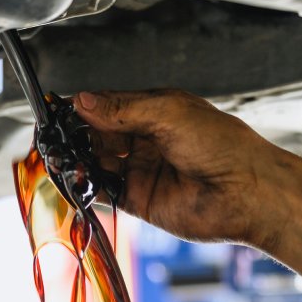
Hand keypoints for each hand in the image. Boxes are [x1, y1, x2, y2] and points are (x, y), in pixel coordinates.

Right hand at [73, 89, 298, 249]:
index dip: (83, 108)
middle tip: (54, 137)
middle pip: (97, 135)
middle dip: (76, 135)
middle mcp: (146, 140)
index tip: (58, 110)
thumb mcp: (168, 113)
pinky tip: (76, 178)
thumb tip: (83, 101)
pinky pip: (105, 191)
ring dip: (78, 161)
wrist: (247, 192)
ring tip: (60, 157)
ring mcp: (142, 170)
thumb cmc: (223, 146)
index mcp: (155, 111)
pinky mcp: (140, 200)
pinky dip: (87, 185)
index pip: (107, 106)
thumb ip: (122, 109)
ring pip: (97, 163)